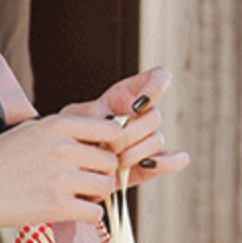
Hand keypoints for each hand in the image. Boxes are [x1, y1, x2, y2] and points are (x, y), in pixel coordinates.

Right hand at [0, 112, 128, 242]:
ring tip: (74, 197)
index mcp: (58, 124)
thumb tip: (100, 138)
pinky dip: (87, 216)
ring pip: (107, 188)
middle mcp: (63, 147)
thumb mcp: (31, 131)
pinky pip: (95, 214)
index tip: (98, 157)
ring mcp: (61, 177)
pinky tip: (68, 212)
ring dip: (96, 196)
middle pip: (111, 162)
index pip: (111, 131)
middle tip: (84, 183)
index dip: (110, 147)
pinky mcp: (56, 206)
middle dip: (102, 174)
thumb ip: (64, 132)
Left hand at [60, 65, 188, 187]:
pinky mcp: (151, 164)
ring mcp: (148, 139)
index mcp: (127, 95)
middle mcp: (143, 115)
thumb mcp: (73, 118)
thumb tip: (110, 119)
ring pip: (156, 140)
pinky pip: (171, 161)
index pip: (158, 78)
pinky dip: (168, 163)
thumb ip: (91, 113)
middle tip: (110, 146)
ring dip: (135, 152)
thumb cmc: (70, 135)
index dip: (157, 85)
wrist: (70, 164)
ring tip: (114, 162)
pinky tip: (151, 163)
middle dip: (131, 132)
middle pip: (154, 116)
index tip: (138, 103)